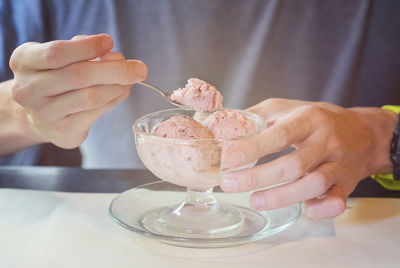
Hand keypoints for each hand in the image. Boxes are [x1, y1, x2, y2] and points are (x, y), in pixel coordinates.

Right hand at [9, 34, 146, 148]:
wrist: (40, 115)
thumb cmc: (55, 79)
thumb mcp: (60, 58)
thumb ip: (83, 53)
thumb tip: (115, 56)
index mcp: (24, 62)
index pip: (57, 53)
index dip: (87, 47)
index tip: (110, 42)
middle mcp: (29, 89)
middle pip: (78, 75)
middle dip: (114, 70)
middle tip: (138, 68)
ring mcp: (44, 113)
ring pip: (90, 96)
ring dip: (117, 86)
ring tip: (132, 79)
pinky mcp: (62, 130)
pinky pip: (95, 112)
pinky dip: (114, 99)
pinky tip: (122, 91)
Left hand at [220, 99, 396, 218]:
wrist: (362, 132)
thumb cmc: (315, 119)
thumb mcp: (285, 108)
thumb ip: (255, 117)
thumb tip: (220, 129)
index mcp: (308, 119)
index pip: (279, 134)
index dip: (252, 148)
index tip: (227, 159)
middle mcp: (326, 141)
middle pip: (293, 165)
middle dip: (257, 177)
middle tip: (229, 184)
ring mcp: (338, 165)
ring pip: (313, 185)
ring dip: (281, 197)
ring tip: (254, 201)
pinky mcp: (346, 184)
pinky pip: (336, 201)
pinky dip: (319, 210)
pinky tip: (301, 210)